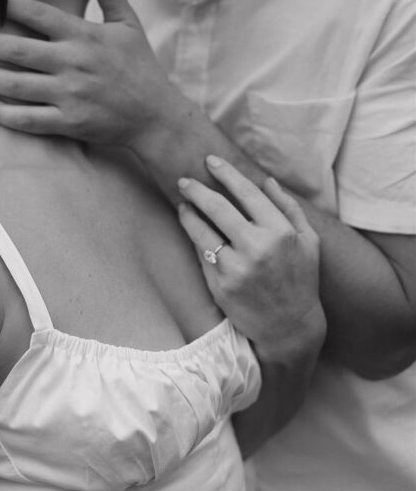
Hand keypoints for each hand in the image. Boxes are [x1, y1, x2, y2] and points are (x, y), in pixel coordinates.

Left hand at [0, 0, 185, 151]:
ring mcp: (70, 94)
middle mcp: (73, 62)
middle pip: (16, 49)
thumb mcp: (128, 25)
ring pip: (15, 84)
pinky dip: (2, 113)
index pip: (36, 14)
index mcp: (84, 35)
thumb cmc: (140, 67)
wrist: (157, 116)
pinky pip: (28, 119)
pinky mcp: (69, 122)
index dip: (4, 5)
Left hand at [178, 156, 325, 357]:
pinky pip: (201, 254)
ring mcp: (236, 268)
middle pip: (217, 207)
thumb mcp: (308, 243)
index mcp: (280, 233)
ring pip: (202, 231)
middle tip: (184, 180)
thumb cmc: (301, 281)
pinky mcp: (220, 286)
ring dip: (188, 213)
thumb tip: (267, 180)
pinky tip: (191, 229)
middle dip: (197, 189)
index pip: (247, 193)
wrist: (289, 329)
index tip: (210, 161)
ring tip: (182, 203)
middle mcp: (257, 248)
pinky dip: (194, 238)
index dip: (226, 173)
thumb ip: (289, 208)